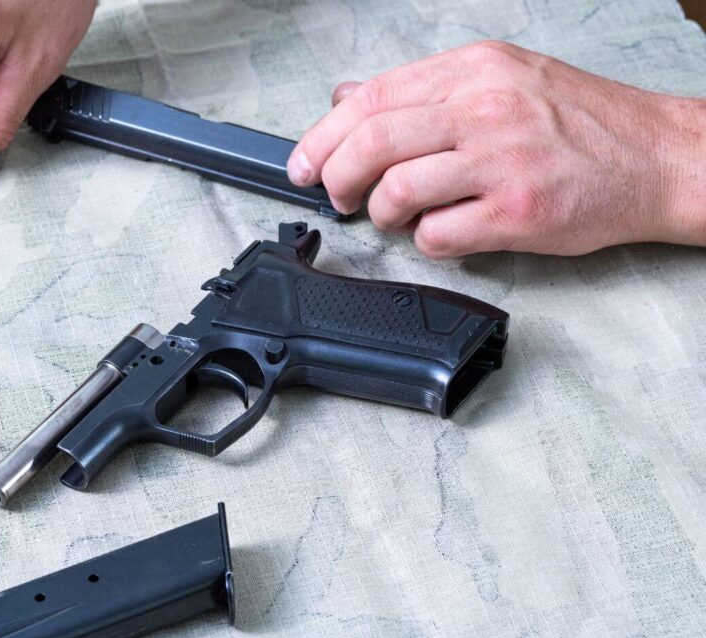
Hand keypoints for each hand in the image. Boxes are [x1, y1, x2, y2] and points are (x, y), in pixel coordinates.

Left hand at [288, 41, 705, 256]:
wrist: (658, 157)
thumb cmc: (581, 123)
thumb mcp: (502, 79)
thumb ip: (424, 90)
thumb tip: (349, 95)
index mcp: (474, 70)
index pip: (370, 99)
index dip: (322, 136)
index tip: (303, 163)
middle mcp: (485, 108)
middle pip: (371, 142)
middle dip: (336, 177)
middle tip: (337, 196)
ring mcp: (501, 161)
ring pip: (396, 190)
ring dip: (380, 213)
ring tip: (394, 216)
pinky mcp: (517, 213)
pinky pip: (436, 235)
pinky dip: (424, 241)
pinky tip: (440, 232)